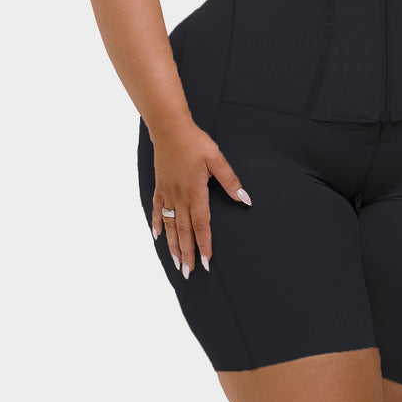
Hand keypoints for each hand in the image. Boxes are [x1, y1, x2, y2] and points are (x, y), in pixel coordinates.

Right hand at [150, 121, 251, 276]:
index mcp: (195, 192)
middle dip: (187, 253)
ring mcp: (167, 192)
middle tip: (188, 272)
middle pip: (183, 231)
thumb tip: (245, 198)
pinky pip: (157, 209)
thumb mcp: (217, 159)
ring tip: (176, 262)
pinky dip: (157, 224)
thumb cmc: (195, 142)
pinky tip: (157, 236)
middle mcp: (179, 197)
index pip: (200, 224)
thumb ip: (230, 181)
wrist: (169, 129)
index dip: (204, 244)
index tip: (206, 262)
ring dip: (173, 245)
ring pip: (169, 225)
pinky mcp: (160, 186)